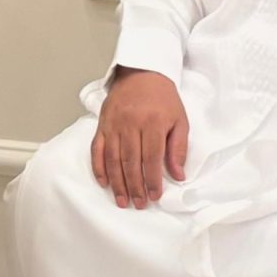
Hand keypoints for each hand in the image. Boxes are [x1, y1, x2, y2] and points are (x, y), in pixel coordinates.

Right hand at [91, 68, 188, 209]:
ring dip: (117, 182)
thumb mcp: (179, 119)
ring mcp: (114, 124)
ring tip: (122, 200)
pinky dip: (99, 167)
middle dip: (135, 186)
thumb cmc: (163, 98)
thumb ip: (178, 148)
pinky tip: (104, 182)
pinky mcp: (102, 124)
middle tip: (139, 204)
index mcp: (153, 122)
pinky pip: (97, 149)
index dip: (153, 180)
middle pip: (131, 161)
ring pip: (113, 158)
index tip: (155, 196)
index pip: (152, 157)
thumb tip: (178, 175)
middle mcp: (131, 124)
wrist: (141, 72)